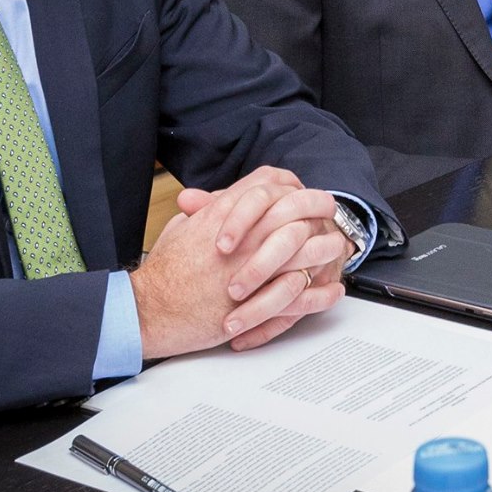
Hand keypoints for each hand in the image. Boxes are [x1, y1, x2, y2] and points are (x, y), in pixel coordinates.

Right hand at [130, 181, 344, 358]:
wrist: (152, 309)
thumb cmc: (163, 272)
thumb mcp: (181, 228)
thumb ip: (204, 212)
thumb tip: (211, 202)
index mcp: (226, 211)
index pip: (270, 182)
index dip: (292, 185)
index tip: (304, 192)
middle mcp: (246, 233)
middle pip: (297, 207)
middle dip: (320, 207)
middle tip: (333, 212)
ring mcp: (256, 265)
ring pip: (308, 247)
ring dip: (329, 247)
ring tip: (340, 248)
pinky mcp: (259, 299)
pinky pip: (304, 291)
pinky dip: (322, 291)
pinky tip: (333, 288)